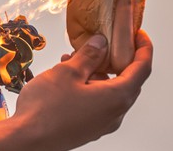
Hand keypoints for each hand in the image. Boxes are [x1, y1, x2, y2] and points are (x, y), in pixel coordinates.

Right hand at [12, 31, 152, 150]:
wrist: (28, 139)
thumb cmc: (48, 107)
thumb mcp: (68, 72)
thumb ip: (89, 55)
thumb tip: (102, 42)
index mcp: (116, 98)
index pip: (141, 69)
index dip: (144, 48)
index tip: (139, 33)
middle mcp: (115, 113)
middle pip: (126, 80)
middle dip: (116, 58)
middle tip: (104, 40)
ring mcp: (102, 123)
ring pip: (108, 90)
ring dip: (96, 71)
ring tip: (74, 56)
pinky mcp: (89, 127)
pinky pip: (97, 100)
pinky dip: (89, 84)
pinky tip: (67, 74)